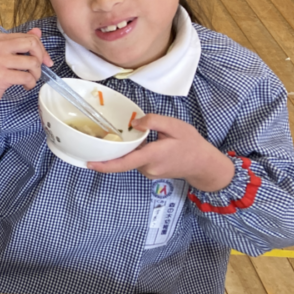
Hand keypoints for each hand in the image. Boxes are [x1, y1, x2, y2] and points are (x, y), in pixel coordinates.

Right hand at [0, 28, 52, 130]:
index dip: (42, 50)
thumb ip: (20, 43)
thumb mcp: (4, 54)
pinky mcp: (1, 76)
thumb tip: (38, 31)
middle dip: (41, 59)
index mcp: (0, 39)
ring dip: (36, 74)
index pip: (30, 37)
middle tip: (37, 70)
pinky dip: (30, 84)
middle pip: (32, 45)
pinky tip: (25, 86)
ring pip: (32, 62)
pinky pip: (26, 77)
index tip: (45, 61)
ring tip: (30, 80)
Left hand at [88, 113, 235, 191]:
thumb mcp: (175, 126)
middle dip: (109, 153)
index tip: (89, 163)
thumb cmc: (191, 143)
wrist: (203, 164)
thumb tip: (134, 123)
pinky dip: (132, 153)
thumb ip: (154, 121)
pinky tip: (135, 143)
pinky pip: (136, 161)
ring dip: (124, 151)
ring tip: (119, 137)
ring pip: (129, 160)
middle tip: (97, 141)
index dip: (105, 165)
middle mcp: (147, 168)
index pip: (124, 163)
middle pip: (123, 160)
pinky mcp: (150, 172)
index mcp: (152, 156)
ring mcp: (148, 172)